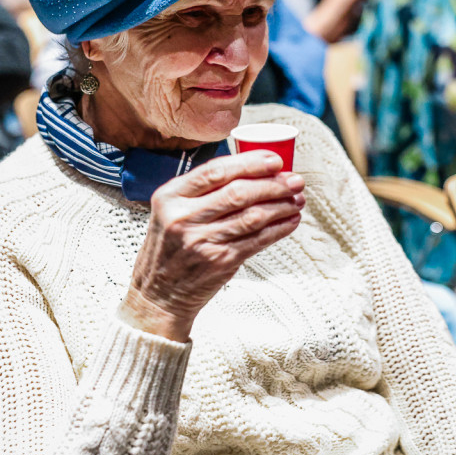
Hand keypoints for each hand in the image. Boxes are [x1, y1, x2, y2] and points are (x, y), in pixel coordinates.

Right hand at [119, 151, 305, 341]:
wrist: (158, 294)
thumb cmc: (169, 248)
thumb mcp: (169, 211)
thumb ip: (200, 191)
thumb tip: (250, 169)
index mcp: (170, 196)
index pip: (216, 171)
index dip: (250, 163)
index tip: (274, 160)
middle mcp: (184, 217)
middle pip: (239, 192)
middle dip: (273, 184)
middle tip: (294, 180)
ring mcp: (202, 241)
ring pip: (252, 215)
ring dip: (281, 205)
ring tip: (297, 199)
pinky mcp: (220, 261)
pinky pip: (257, 240)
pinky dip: (279, 229)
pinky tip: (290, 221)